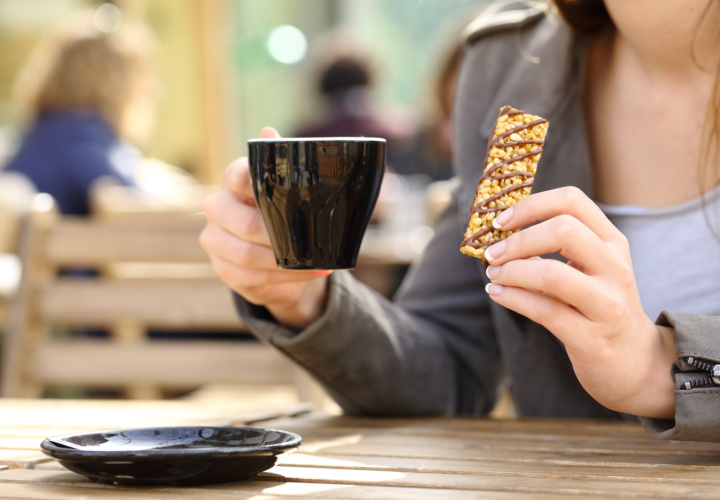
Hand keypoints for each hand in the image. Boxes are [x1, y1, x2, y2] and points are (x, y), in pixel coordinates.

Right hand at [200, 127, 331, 328]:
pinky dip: (283, 277)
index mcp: (232, 181)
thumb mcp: (288, 188)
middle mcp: (217, 208)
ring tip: (317, 261)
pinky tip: (308, 272)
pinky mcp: (222, 268)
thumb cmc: (282, 211)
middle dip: (282, 235)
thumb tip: (269, 132)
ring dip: (286, 261)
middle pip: (245, 223)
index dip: (258, 182)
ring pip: (247, 254)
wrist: (273, 252)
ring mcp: (215, 240)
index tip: (288, 193)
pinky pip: (250, 277)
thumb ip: (283, 164)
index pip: (238, 176)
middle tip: (314, 239)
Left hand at [483, 186, 675, 418]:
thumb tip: (500, 236)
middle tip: (492, 253)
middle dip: (518, 240)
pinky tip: (497, 293)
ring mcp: (607, 304)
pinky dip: (512, 298)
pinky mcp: (593, 338)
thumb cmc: (599, 308)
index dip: (530, 205)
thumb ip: (554, 249)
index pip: (572, 201)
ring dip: (512, 272)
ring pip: (552, 274)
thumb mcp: (590, 270)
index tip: (501, 220)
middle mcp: (615, 267)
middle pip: (564, 230)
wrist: (636, 363)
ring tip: (493, 275)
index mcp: (612, 243)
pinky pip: (544, 311)